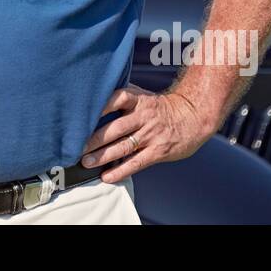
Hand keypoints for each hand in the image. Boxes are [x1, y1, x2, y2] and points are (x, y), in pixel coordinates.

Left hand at [79, 86, 212, 182]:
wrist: (192, 117)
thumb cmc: (160, 107)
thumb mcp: (143, 95)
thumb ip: (122, 98)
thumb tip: (93, 97)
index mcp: (138, 100)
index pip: (118, 98)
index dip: (101, 105)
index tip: (83, 113)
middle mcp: (143, 117)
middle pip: (116, 128)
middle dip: (95, 139)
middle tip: (77, 147)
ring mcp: (150, 135)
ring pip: (123, 147)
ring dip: (103, 156)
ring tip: (87, 162)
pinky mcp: (157, 152)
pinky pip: (136, 163)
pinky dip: (120, 171)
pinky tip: (107, 176)